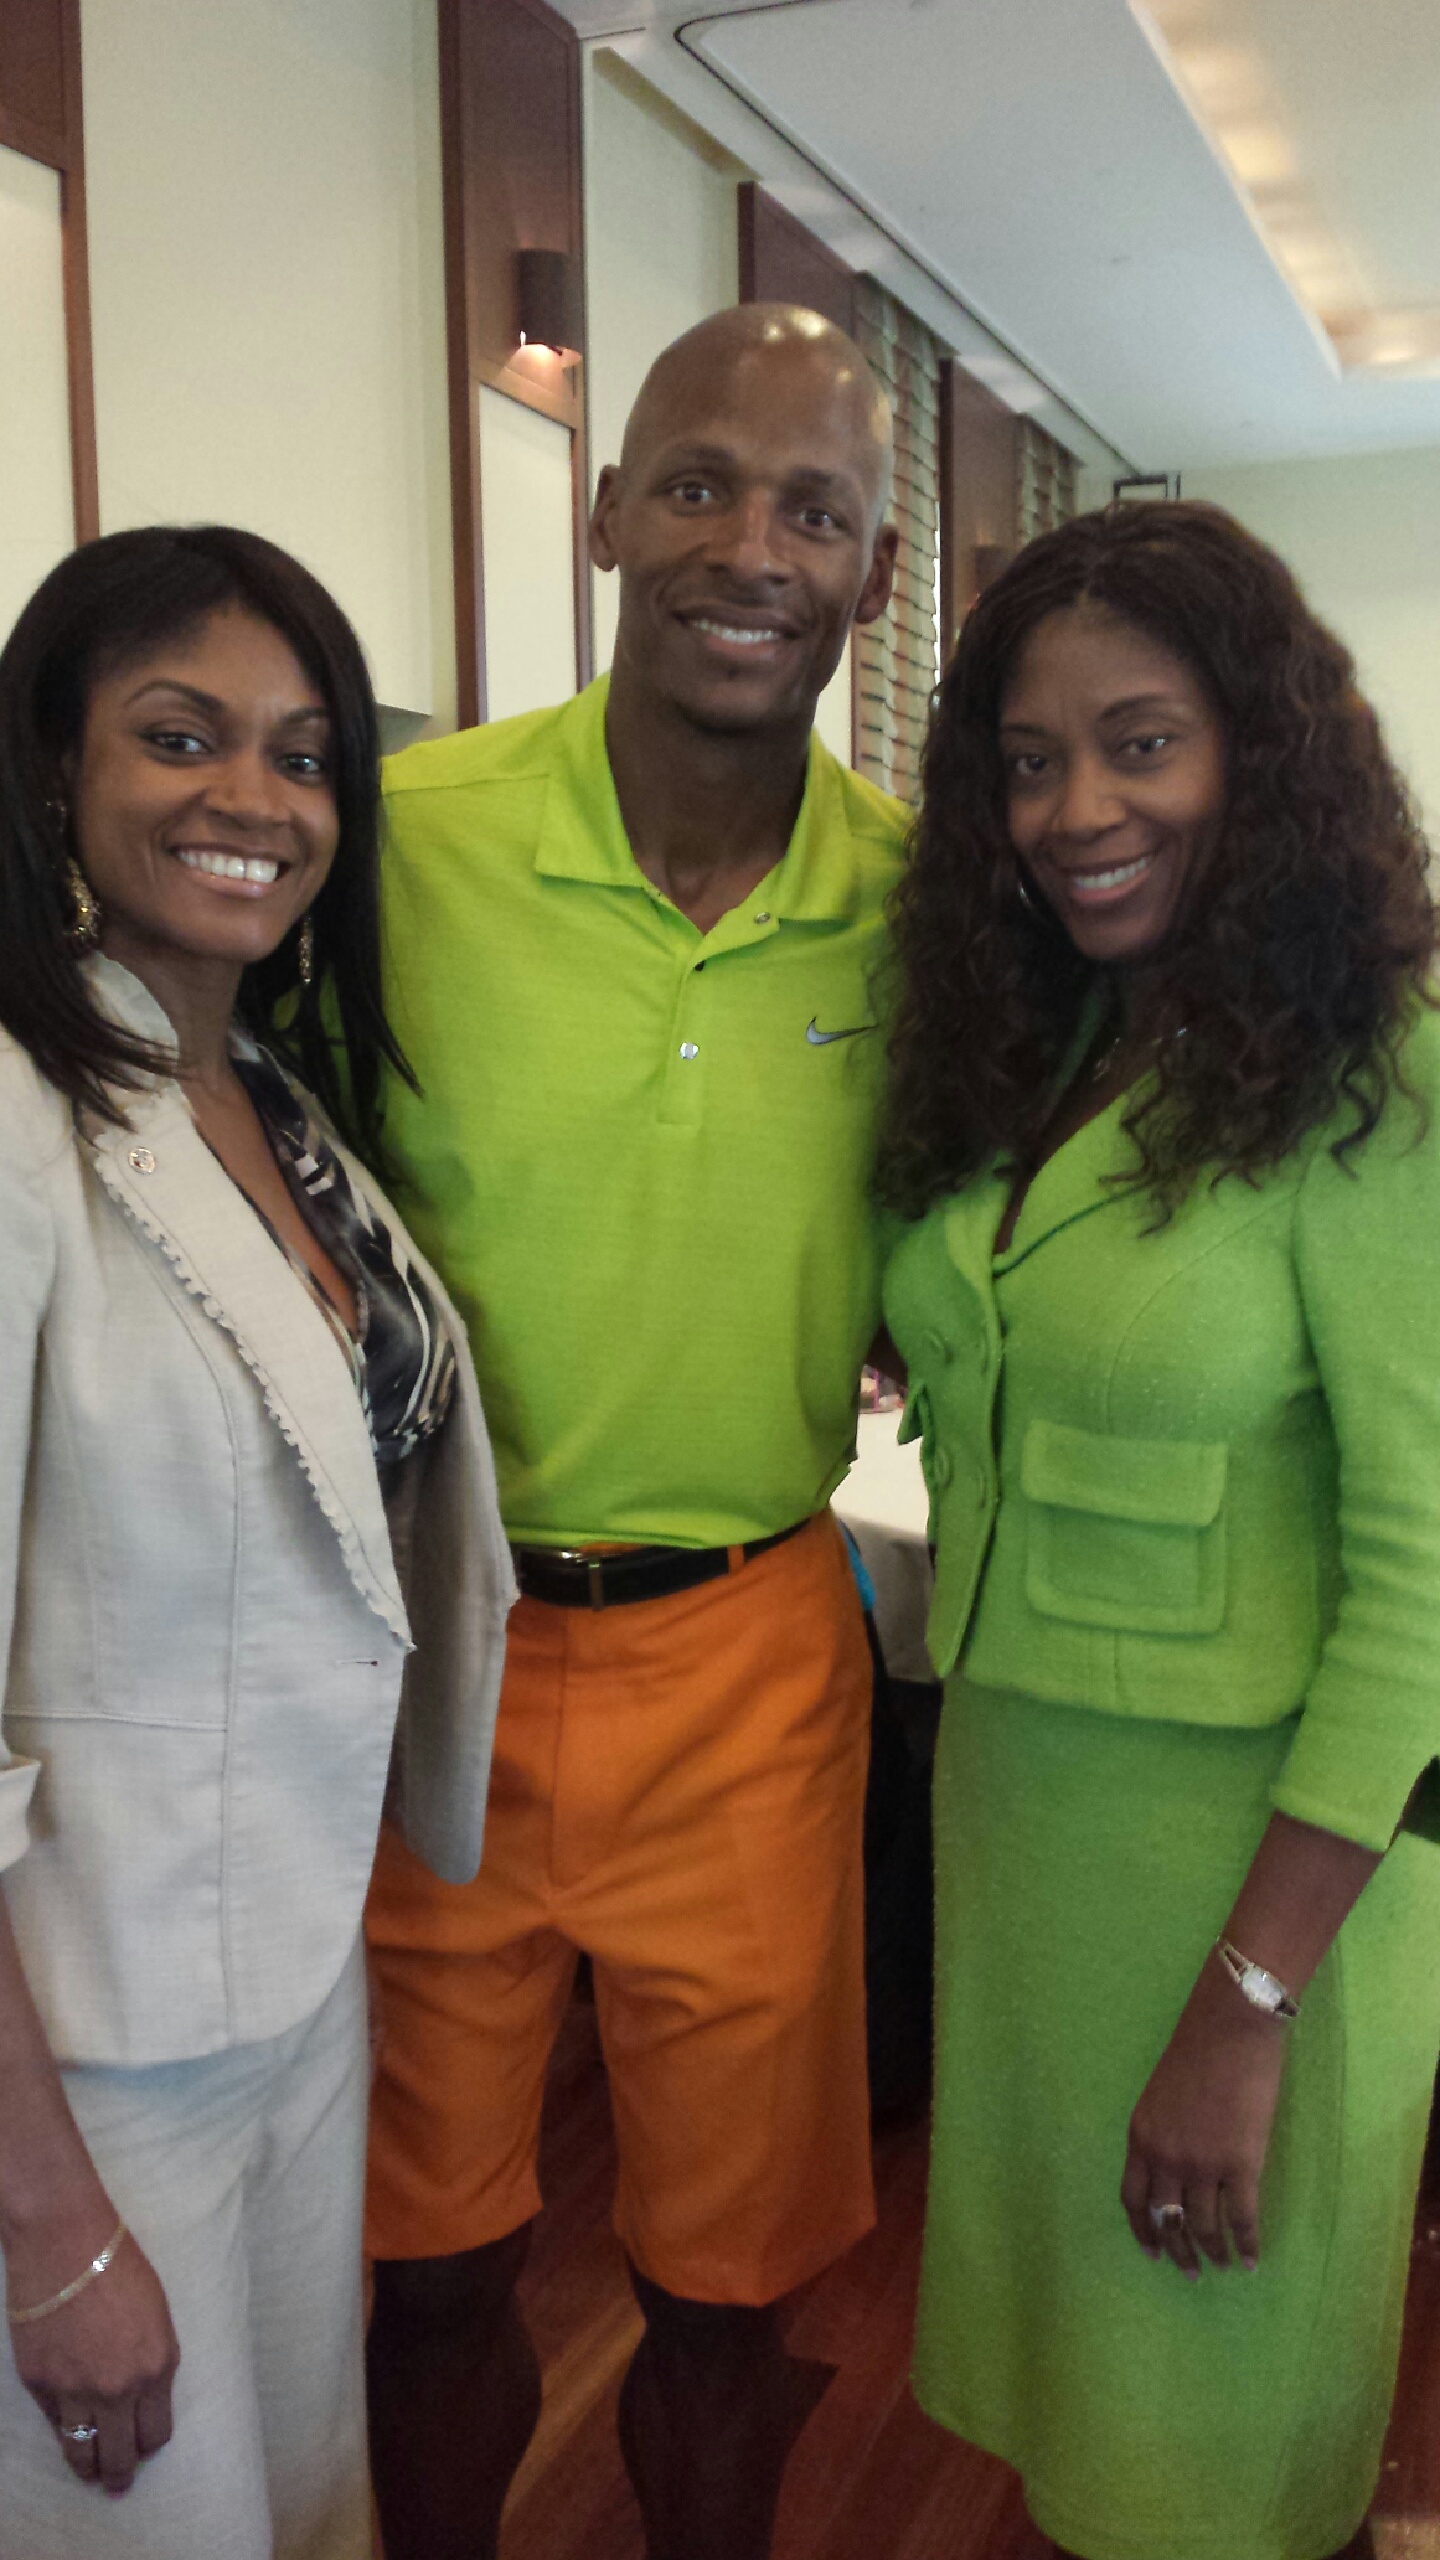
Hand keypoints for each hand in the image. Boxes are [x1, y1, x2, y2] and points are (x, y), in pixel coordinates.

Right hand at [6, 2216, 178, 2494]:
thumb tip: (141, 2399)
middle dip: (119, 2474)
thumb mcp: (156, 2314)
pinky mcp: (39, 2383)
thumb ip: (152, 2361)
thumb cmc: (118, 2265)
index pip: (156, 2432)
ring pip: (81, 2452)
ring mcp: (74, 2389)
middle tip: (117, 2484)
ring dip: (87, 2467)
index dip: (149, 2444)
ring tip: (90, 2474)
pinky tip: (65, 2426)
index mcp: (156, 2366)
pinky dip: (60, 2424)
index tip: (144, 2448)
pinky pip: (52, 2419)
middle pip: (119, 2455)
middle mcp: (117, 2388)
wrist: (65, 2240)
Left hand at [1120, 1957, 1288, 2276]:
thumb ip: (1161, 2136)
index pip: (1133, 2200)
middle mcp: (1165, 2157)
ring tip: (1225, 2265)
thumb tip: (1173, 2176)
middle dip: (1179, 2253)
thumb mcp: (1160, 2096)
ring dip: (1215, 2252)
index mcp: (1140, 2137)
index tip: (1154, 2255)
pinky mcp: (1242, 2164)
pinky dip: (1248, 2245)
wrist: (1232, 2027)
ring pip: (1205, 2227)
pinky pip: (1243, 2219)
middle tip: (1192, 2273)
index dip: (1143, 2233)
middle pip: (1168, 2221)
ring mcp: (1203, 2163)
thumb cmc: (1199, 2051)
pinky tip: (1252, 2260)